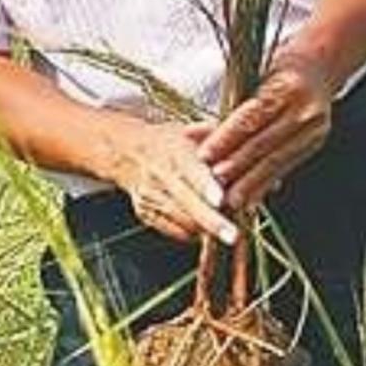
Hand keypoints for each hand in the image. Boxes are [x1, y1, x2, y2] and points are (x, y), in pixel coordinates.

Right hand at [106, 118, 241, 245]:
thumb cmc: (168, 142)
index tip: (220, 200)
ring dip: (208, 228)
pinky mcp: (147, 214)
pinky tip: (207, 226)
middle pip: (188, 203)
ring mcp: (151, 198)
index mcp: (174, 152)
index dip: (205, 186)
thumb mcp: (191, 129)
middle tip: (234, 236)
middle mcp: (160, 176)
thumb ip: (215, 136)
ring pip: (183, 222)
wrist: (128, 152)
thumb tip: (237, 137)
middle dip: (212, 222)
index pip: (191, 170)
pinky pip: (176, 232)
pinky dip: (195, 233)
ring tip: (229, 228)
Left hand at [185, 53, 334, 213]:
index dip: (226, 138)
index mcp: (286, 87)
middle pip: (264, 142)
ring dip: (251, 182)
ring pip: (276, 160)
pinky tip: (252, 199)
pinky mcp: (315, 144)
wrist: (317, 70)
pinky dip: (266, 184)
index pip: (250, 117)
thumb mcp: (252, 80)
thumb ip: (225, 111)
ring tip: (231, 199)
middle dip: (237, 164)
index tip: (205, 155)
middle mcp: (304, 109)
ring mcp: (314, 129)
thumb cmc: (277, 72)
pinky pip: (286, 167)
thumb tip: (190, 134)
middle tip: (214, 181)